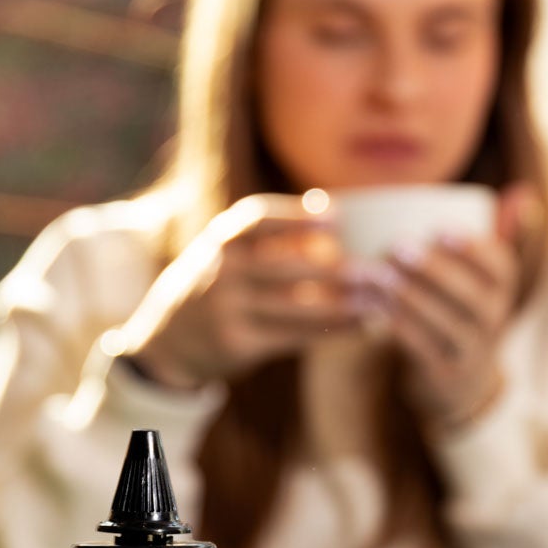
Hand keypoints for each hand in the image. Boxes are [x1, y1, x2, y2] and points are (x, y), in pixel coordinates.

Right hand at [117, 195, 357, 388]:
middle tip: (379, 271)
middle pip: (285, 266)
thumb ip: (271, 232)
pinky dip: (331, 331)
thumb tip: (327, 202)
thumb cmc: (215, 285)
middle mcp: (221, 271)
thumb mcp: (227, 251)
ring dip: (343, 305)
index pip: (256, 219)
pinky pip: (293, 336)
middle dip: (336, 270)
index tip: (337, 216)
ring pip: (294, 306)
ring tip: (379, 301)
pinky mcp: (238, 344)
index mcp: (220, 240)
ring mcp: (227, 309)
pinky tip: (362, 327)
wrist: (167, 340)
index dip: (296, 216)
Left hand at [366, 184, 536, 432]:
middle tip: (398, 246)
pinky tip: (374, 307)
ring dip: (407, 296)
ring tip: (376, 274)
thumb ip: (499, 234)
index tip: (440, 228)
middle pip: (470, 295)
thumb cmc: (464, 310)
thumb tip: (521, 192)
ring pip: (443, 322)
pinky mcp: (445, 372)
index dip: (473, 248)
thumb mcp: (486, 277)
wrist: (463, 381)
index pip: (501, 267)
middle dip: (433, 269)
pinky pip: (422, 348)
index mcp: (503, 289)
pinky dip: (397, 326)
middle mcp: (494, 319)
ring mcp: (471, 349)